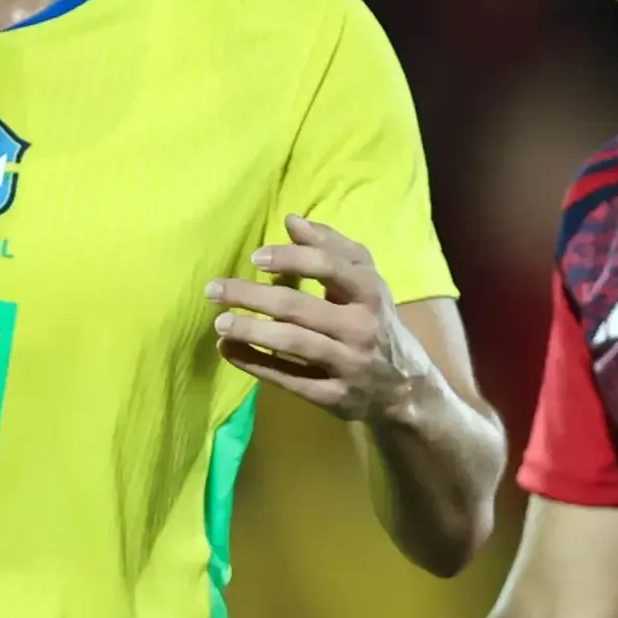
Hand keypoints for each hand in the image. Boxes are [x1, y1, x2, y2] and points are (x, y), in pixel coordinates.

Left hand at [208, 218, 431, 422]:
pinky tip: (229, 351)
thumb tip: (291, 220)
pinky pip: (289, 379)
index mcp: (369, 291)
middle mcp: (361, 327)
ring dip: (251, 332)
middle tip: (213, 290)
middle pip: (300, 308)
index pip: (330, 268)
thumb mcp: (365, 280)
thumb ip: (331, 247)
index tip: (255, 257)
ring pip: (293, 344)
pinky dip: (255, 364)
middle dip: (253, 297)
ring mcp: (348, 364)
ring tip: (219, 323)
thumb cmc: (374, 319)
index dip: (291, 259)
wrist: (404, 386)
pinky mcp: (334, 397)